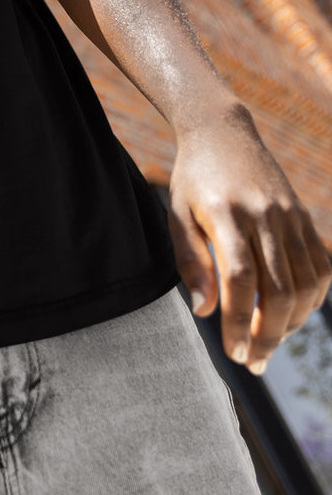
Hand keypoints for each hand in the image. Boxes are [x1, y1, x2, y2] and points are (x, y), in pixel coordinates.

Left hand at [167, 107, 330, 374]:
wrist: (222, 132)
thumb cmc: (192, 178)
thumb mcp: (177, 213)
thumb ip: (190, 261)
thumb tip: (204, 312)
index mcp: (227, 214)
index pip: (241, 280)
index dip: (239, 320)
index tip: (232, 350)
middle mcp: (265, 216)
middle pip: (279, 289)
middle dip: (268, 334)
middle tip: (252, 361)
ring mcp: (290, 216)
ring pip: (306, 283)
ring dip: (291, 322)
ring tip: (268, 343)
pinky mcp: (304, 218)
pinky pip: (321, 267)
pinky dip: (313, 298)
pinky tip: (292, 315)